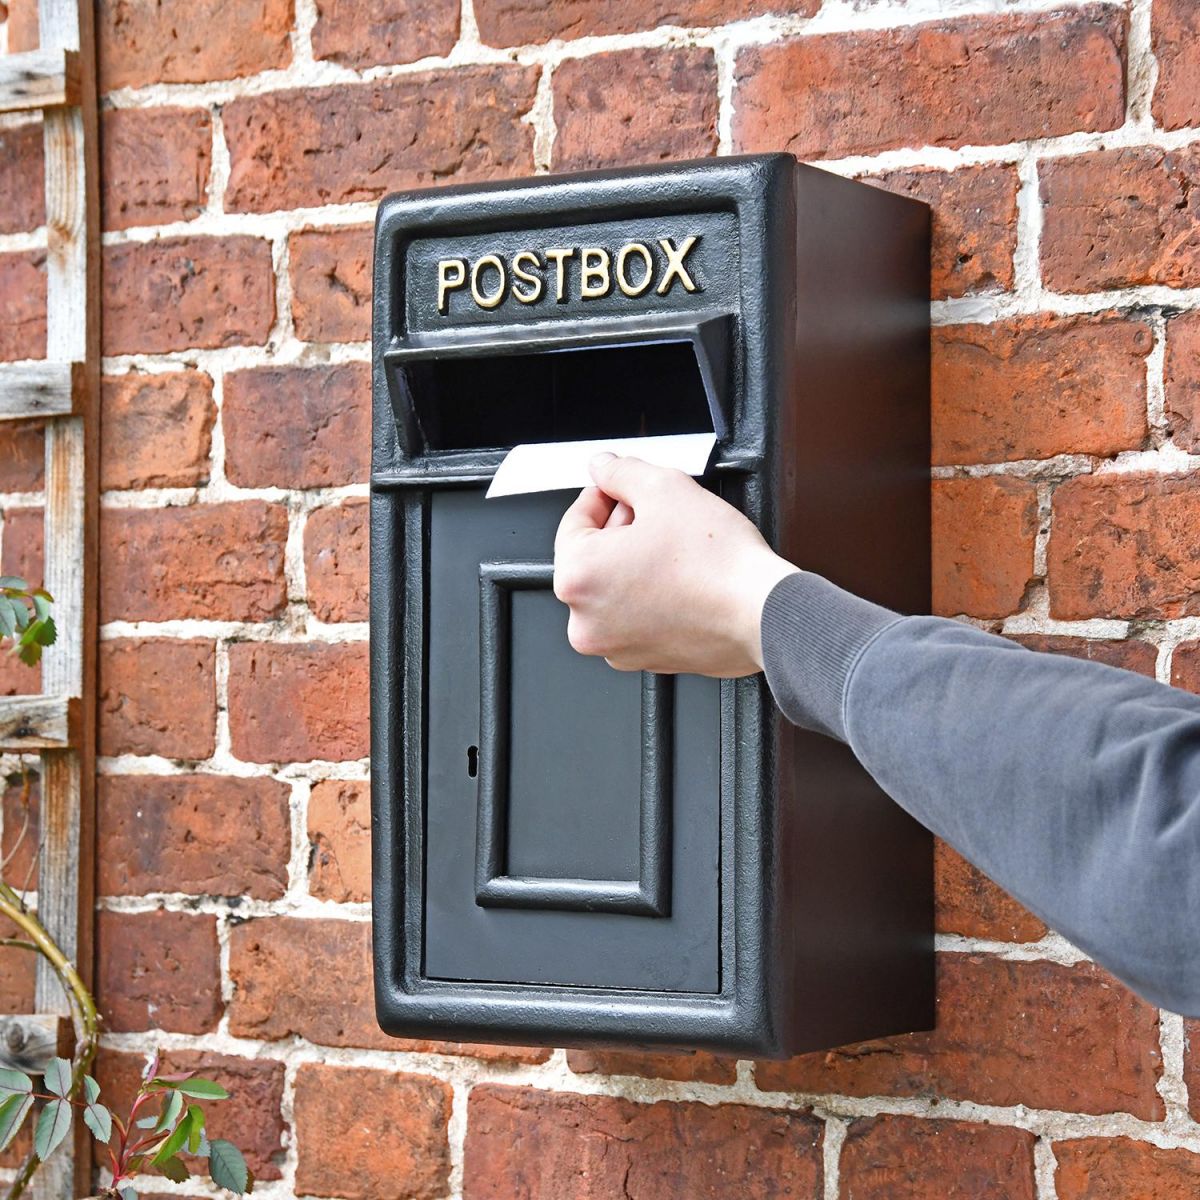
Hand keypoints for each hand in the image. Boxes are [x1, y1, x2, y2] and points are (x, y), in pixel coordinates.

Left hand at [553, 453, 796, 676]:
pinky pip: (636, 617)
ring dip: (636, 563)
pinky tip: (681, 579)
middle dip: (621, 530)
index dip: (604, 496)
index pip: (574, 521)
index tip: (621, 490)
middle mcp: (586, 622)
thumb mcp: (665, 488)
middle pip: (593, 557)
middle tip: (658, 516)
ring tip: (675, 549)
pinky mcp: (644, 660)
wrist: (762, 614)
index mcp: (578, 578)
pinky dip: (651, 596)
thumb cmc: (719, 565)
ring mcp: (614, 647)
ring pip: (614, 589)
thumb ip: (621, 472)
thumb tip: (603, 467)